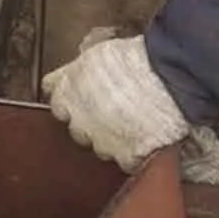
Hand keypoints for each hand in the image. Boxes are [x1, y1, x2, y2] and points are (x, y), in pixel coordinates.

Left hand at [40, 28, 218, 183]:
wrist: (165, 76)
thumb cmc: (131, 59)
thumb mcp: (92, 56)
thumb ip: (70, 73)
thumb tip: (53, 82)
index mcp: (68, 96)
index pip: (58, 106)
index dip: (71, 101)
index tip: (83, 97)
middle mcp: (80, 124)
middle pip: (77, 130)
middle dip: (89, 122)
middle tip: (110, 109)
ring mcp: (103, 143)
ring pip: (100, 148)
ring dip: (110, 139)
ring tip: (130, 123)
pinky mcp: (128, 157)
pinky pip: (126, 161)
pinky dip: (133, 153)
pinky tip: (143, 139)